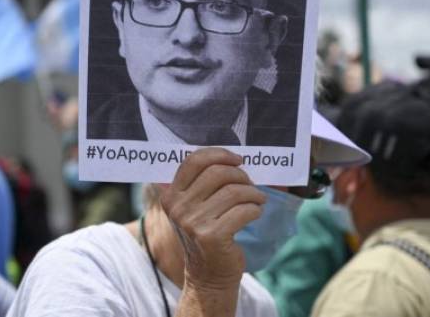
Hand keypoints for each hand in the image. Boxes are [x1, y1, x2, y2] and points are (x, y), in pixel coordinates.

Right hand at [160, 147, 265, 290]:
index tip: (238, 160)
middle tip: (250, 186)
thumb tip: (233, 157)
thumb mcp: (194, 208)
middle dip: (241, 176)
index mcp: (171, 196)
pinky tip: (255, 213)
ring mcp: (193, 223)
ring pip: (233, 191)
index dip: (219, 154)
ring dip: (253, 194)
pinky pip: (243, 210)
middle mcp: (178, 208)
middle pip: (217, 173)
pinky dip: (255, 209)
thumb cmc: (206, 234)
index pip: (194, 160)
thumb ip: (202, 184)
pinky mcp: (211, 236)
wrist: (208, 276)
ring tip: (257, 200)